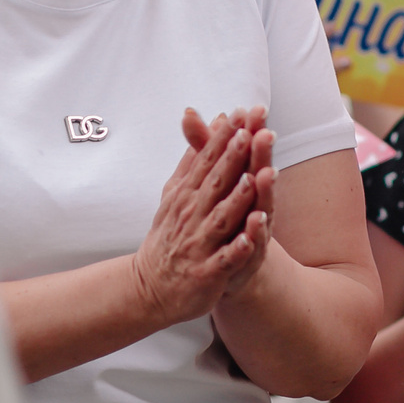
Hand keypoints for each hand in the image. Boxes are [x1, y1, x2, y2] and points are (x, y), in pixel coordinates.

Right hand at [129, 107, 266, 324]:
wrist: (150, 288)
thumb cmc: (168, 237)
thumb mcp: (175, 193)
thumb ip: (193, 159)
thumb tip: (207, 121)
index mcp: (187, 196)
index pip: (206, 162)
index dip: (224, 139)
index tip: (240, 114)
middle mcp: (192, 216)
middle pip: (215, 184)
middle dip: (233, 159)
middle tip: (250, 133)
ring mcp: (199, 245)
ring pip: (221, 219)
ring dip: (237, 199)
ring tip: (254, 178)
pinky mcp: (207, 273)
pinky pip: (224, 260)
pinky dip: (237, 249)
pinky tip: (251, 239)